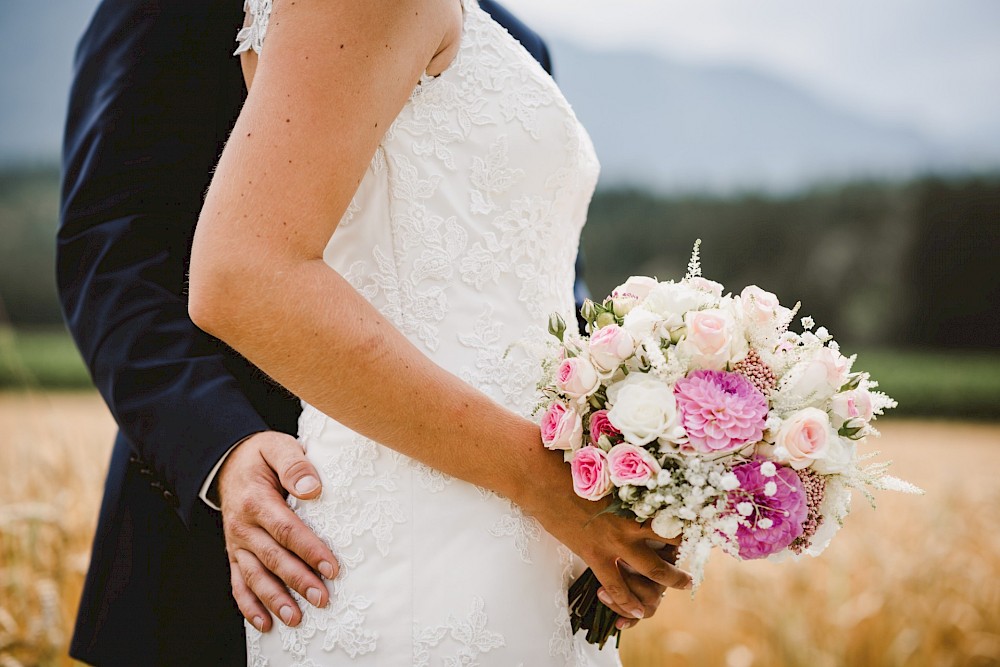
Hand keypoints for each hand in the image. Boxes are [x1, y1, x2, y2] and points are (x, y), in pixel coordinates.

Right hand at [217, 431, 339, 630]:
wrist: (226, 462)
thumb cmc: (259, 455)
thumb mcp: (276, 447)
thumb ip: (294, 464)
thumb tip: (312, 489)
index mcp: (256, 500)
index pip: (286, 529)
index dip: (309, 549)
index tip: (331, 567)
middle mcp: (243, 526)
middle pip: (273, 558)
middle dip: (298, 580)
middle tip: (322, 598)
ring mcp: (237, 543)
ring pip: (255, 576)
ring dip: (275, 599)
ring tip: (296, 618)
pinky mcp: (235, 553)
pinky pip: (238, 583)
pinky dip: (249, 606)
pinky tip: (265, 624)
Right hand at [521, 463, 690, 623]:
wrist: (540, 478)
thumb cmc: (569, 466)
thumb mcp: (603, 469)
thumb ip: (623, 479)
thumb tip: (636, 471)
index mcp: (636, 497)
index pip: (672, 512)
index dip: (688, 519)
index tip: (701, 521)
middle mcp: (632, 521)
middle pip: (672, 543)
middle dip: (691, 548)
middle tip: (700, 556)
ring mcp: (615, 541)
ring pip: (653, 570)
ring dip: (671, 579)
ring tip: (683, 584)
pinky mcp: (594, 555)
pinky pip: (617, 586)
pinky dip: (628, 601)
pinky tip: (637, 612)